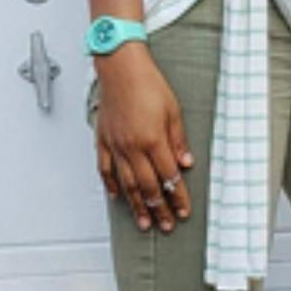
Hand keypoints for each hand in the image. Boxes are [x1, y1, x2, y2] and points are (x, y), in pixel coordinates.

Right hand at [93, 43, 194, 232]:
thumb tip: (186, 162)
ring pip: (127, 184)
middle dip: (160, 208)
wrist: (121, 67)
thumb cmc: (147, 82)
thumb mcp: (173, 109)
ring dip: (137, 205)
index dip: (178, 196)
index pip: (169, 176)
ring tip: (144, 221)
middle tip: (166, 224)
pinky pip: (106, 168)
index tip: (183, 209)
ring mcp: (116, 145)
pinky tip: (116, 196)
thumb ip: (178, 139)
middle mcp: (133, 147)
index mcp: (153, 139)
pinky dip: (111, 185)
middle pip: (148, 186)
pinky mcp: (104, 139)